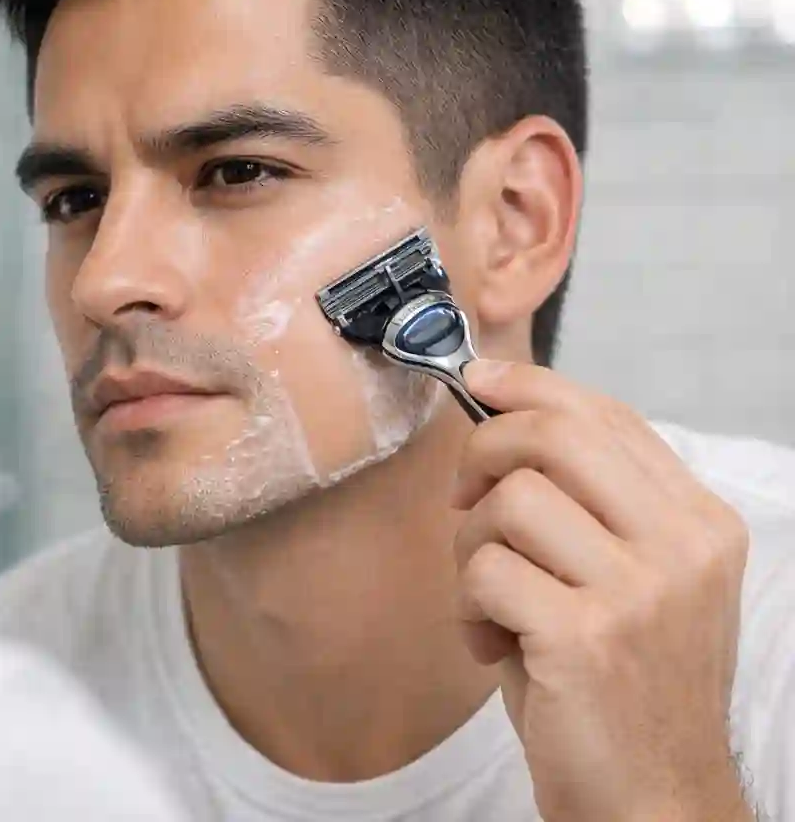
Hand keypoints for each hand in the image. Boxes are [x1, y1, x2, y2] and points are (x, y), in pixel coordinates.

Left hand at [454, 360, 752, 821]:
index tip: (480, 382)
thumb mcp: (631, 580)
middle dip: (484, 450)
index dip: (532, 386)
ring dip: (472, 544)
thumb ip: (590, 504)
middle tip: (464, 496)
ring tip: (487, 596)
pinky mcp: (586, 637)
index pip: (607, 415)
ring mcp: (640, 591)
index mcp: (698, 522)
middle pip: (555, 435)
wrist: (654, 802)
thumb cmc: (623, 684)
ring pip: (510, 500)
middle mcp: (683, 546)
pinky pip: (486, 569)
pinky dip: (469, 603)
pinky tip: (490, 643)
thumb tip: (501, 418)